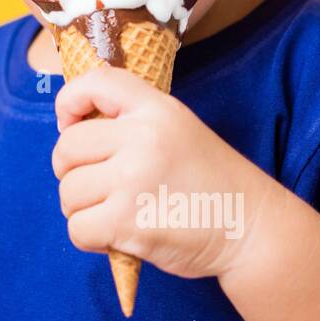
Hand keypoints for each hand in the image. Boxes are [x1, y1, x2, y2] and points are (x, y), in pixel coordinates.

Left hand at [51, 65, 280, 279]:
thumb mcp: (179, 129)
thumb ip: (134, 121)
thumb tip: (72, 128)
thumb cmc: (211, 181)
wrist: (252, 229)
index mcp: (157, 110)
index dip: (69, 101)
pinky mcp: (127, 222)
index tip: (70, 124)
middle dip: (70, 170)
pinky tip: (115, 235)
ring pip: (68, 192)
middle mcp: (143, 138)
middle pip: (67, 147)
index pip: (95, 82)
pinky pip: (77, 228)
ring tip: (111, 213)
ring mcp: (133, 180)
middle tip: (95, 185)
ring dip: (80, 208)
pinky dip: (89, 238)